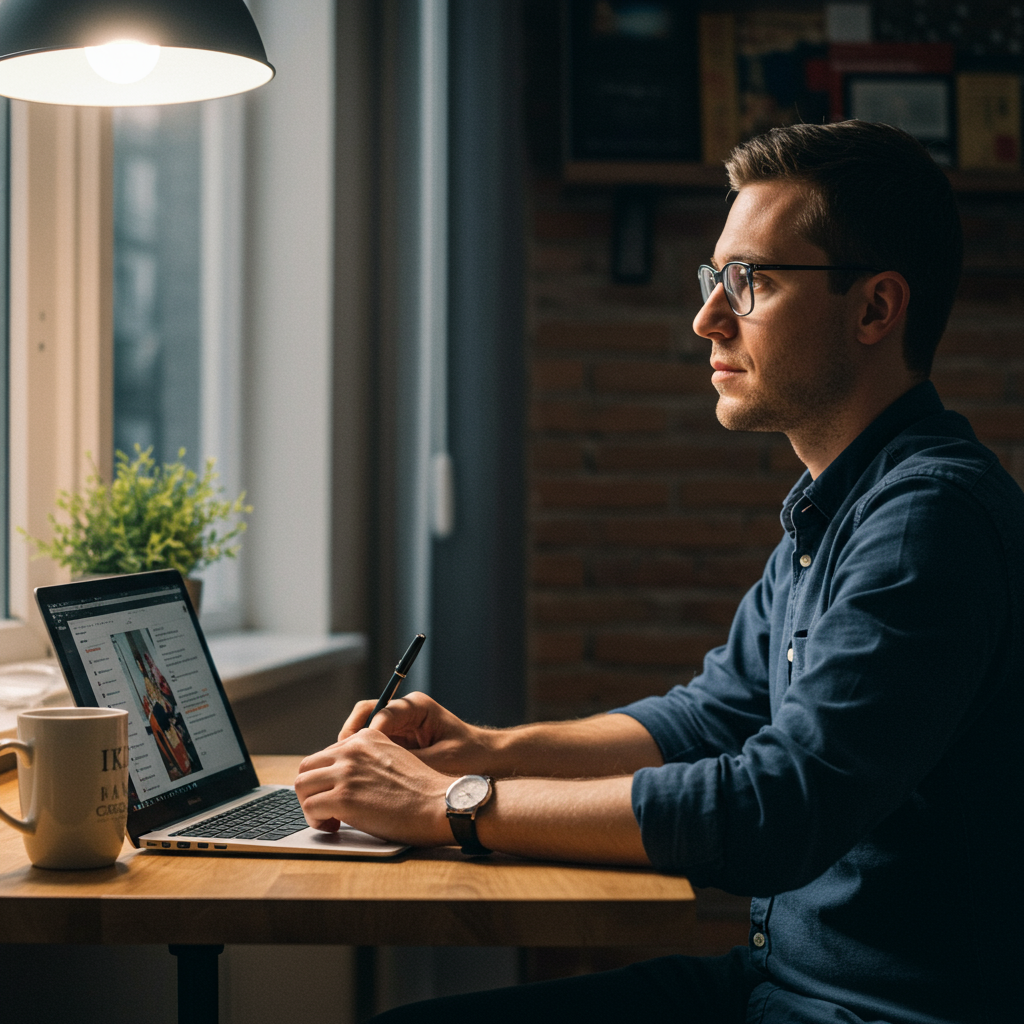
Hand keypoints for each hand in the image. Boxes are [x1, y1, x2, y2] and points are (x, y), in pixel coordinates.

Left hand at [294, 730, 452, 845]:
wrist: (440, 805)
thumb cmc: (422, 791)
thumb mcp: (394, 759)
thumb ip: (368, 761)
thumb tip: (343, 778)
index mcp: (366, 738)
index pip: (327, 754)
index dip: (327, 778)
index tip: (337, 793)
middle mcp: (352, 750)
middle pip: (307, 766)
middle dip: (312, 789)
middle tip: (326, 808)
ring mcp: (346, 772)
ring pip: (302, 785)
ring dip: (310, 805)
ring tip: (328, 819)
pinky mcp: (343, 798)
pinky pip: (309, 807)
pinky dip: (316, 820)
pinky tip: (334, 826)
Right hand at [338, 690, 491, 774]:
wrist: (489, 759)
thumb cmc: (470, 757)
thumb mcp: (439, 761)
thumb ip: (407, 763)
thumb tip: (375, 772)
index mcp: (416, 706)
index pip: (377, 713)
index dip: (361, 736)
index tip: (354, 756)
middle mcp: (404, 711)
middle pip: (364, 715)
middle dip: (349, 739)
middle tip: (340, 764)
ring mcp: (399, 726)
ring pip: (363, 731)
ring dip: (353, 751)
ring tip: (347, 774)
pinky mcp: (397, 742)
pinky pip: (371, 746)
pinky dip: (362, 760)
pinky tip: (359, 780)